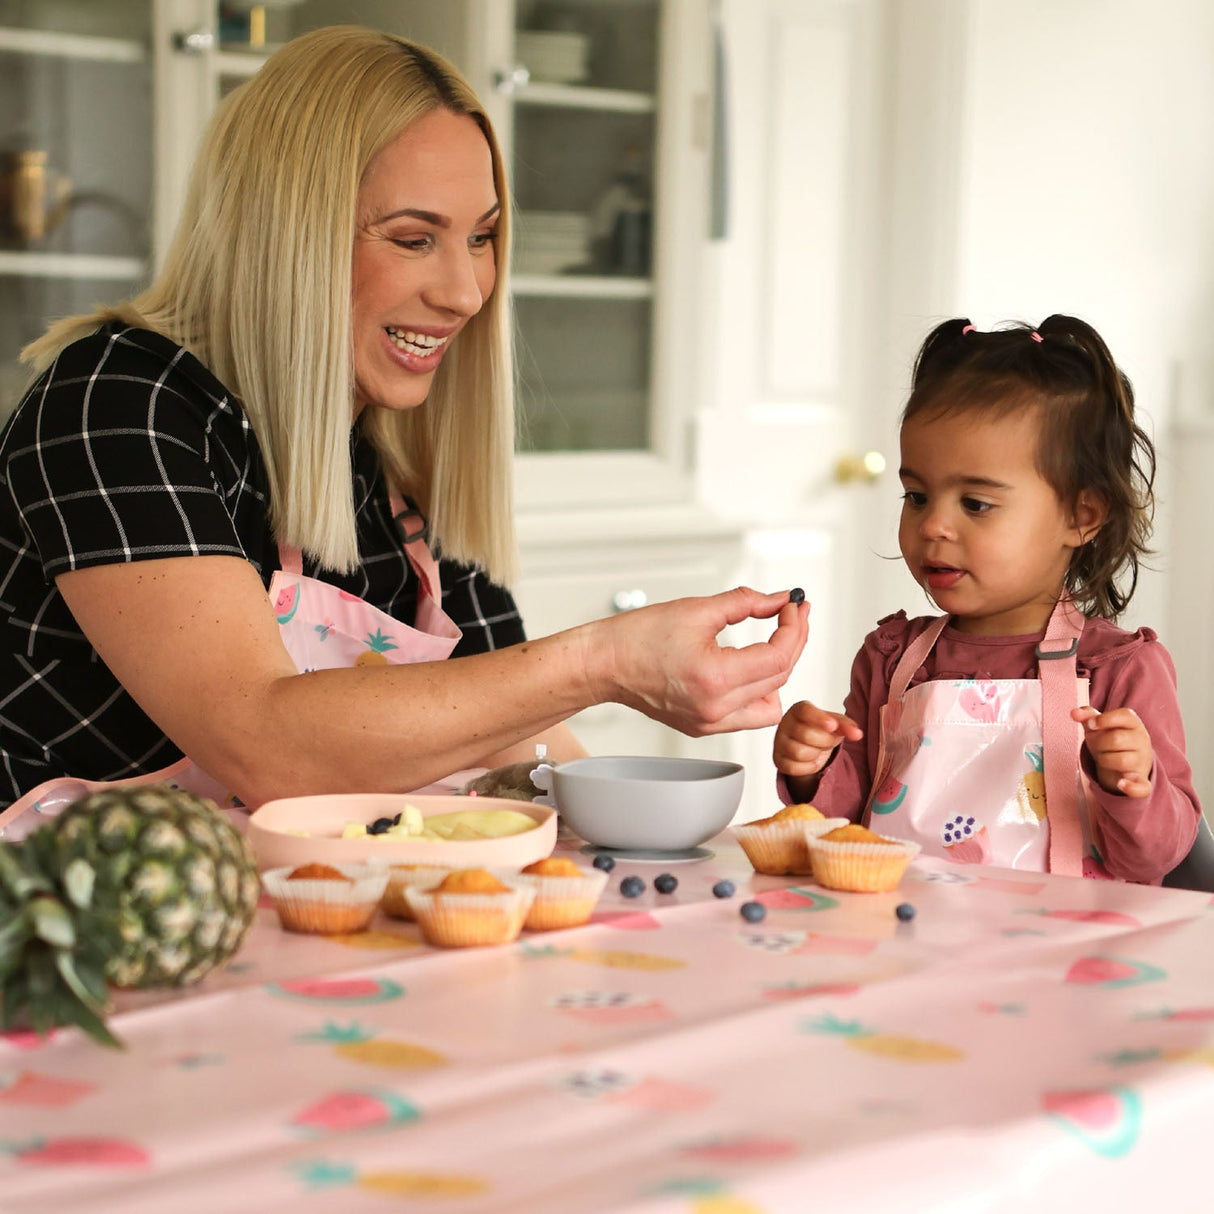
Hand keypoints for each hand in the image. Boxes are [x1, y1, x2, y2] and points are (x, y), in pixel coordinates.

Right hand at [588, 587, 809, 735]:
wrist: (605, 663)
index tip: (794, 607)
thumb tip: (779, 600)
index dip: (794, 627)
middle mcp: (715, 709)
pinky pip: (745, 715)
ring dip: (778, 675)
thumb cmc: (638, 637)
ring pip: (769, 706)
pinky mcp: (702, 726)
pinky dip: (755, 691)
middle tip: (793, 615)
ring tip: (771, 646)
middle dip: (793, 642)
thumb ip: (746, 603)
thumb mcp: (698, 609)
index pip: (779, 657)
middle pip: (780, 679)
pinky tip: (749, 667)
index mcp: (716, 679)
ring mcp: (709, 722)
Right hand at [774, 700, 863, 777]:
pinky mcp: (778, 760)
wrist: (808, 745)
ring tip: (818, 750)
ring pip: (799, 752)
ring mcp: (779, 742)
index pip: (805, 711)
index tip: (832, 725)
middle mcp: (785, 723)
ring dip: (816, 754)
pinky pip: (794, 768)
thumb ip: (847, 726)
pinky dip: (808, 767)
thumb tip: (857, 734)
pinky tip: (811, 760)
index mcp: (799, 710)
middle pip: (805, 735)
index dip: (819, 718)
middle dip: (824, 741)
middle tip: (829, 741)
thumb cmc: (820, 730)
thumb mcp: (835, 724)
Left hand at [1072, 705, 1152, 797]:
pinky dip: (1131, 787)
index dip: (1104, 719)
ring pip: (1121, 760)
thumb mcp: (1098, 725)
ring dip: (1104, 759)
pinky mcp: (1141, 781)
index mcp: (1133, 723)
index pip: (1125, 715)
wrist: (1123, 763)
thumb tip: (1075, 712)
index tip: (1091, 724)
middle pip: (1116, 739)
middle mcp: (1142, 741)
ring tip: (1104, 758)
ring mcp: (1142, 761)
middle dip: (1098, 743)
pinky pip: (1142, 787)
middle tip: (1097, 745)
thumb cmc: (1108, 739)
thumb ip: (1087, 716)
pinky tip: (1120, 783)